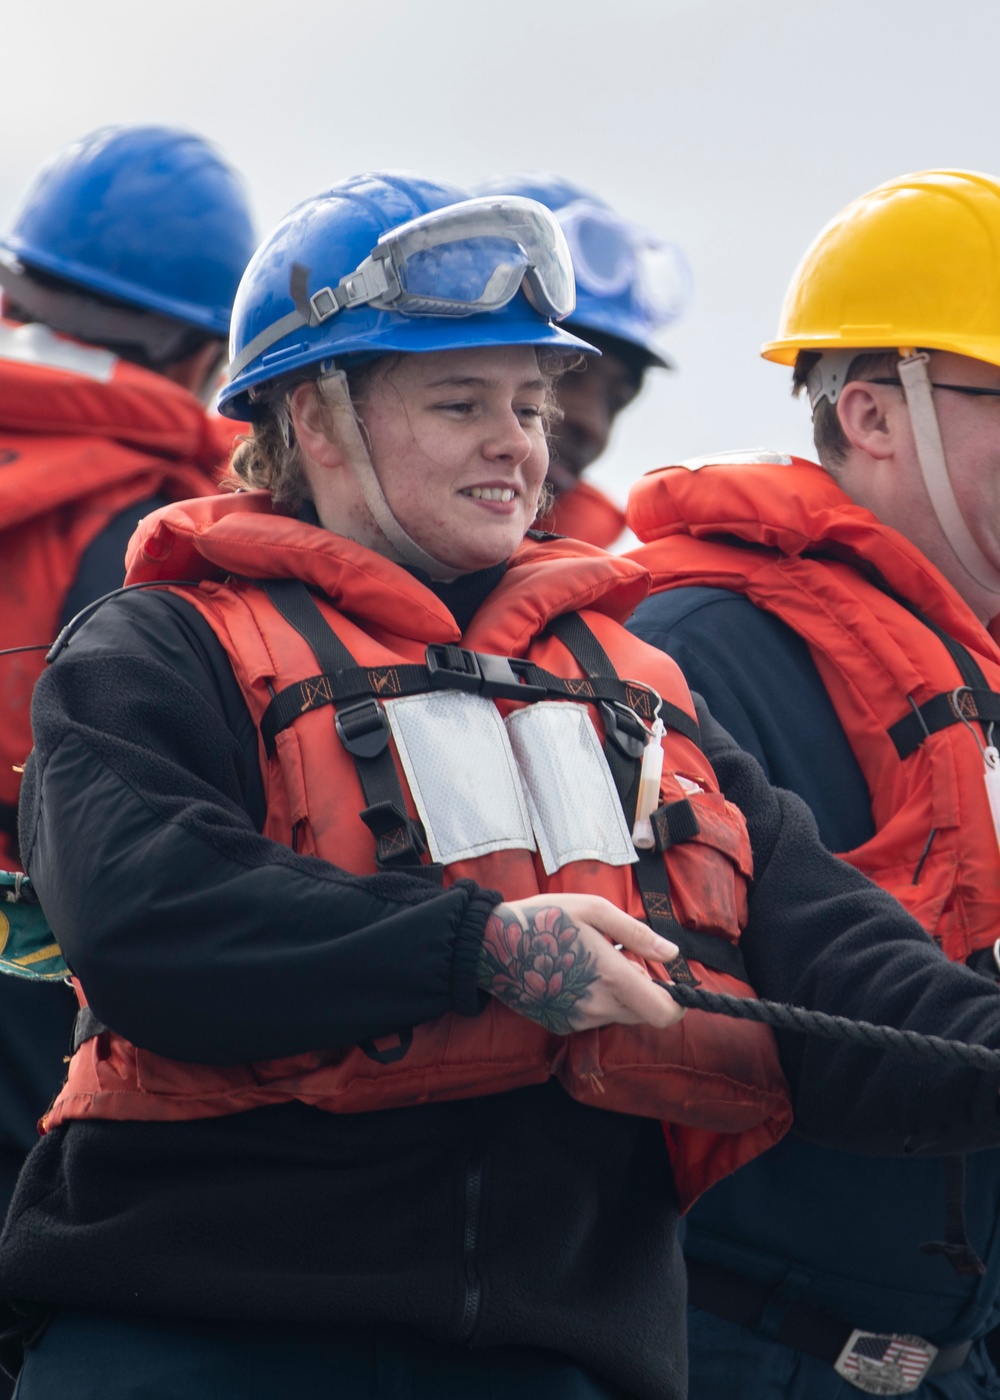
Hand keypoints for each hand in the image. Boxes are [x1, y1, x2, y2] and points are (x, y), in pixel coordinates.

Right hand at [477, 894, 685, 1033]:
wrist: (492, 945)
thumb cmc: (544, 919)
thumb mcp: (594, 910)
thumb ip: (636, 934)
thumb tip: (672, 954)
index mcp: (611, 976)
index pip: (663, 1013)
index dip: (677, 1004)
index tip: (672, 986)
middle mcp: (597, 1006)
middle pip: (643, 1013)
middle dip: (643, 990)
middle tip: (619, 957)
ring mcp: (578, 1020)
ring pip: (618, 1014)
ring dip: (618, 994)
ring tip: (591, 962)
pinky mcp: (561, 1026)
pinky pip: (594, 1018)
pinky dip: (595, 1001)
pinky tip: (573, 975)